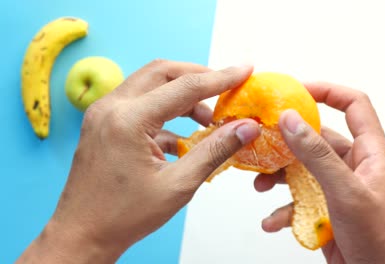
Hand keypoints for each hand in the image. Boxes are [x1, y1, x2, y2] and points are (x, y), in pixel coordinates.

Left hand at [17, 60, 259, 262]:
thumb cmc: (123, 216)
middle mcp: (111, 107)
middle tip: (226, 88)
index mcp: (128, 120)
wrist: (81, 234)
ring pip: (150, 85)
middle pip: (162, 73)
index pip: (184, 87)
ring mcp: (103, 113)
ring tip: (207, 120)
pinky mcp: (103, 123)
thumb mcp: (178, 185)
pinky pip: (139, 104)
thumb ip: (215, 151)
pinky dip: (164, 112)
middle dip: (198, 77)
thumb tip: (246, 128)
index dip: (220, 78)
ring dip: (181, 95)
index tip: (244, 71)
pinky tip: (182, 138)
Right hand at [254, 82, 384, 262]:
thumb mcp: (346, 192)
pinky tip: (274, 220)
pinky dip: (284, 208)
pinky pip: (300, 200)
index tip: (298, 90)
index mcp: (371, 154)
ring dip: (280, 176)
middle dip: (289, 142)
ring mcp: (339, 188)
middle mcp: (354, 166)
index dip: (328, 91)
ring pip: (303, 170)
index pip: (355, 106)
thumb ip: (318, 156)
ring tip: (262, 184)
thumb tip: (292, 121)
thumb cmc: (381, 239)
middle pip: (318, 139)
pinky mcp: (326, 208)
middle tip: (264, 141)